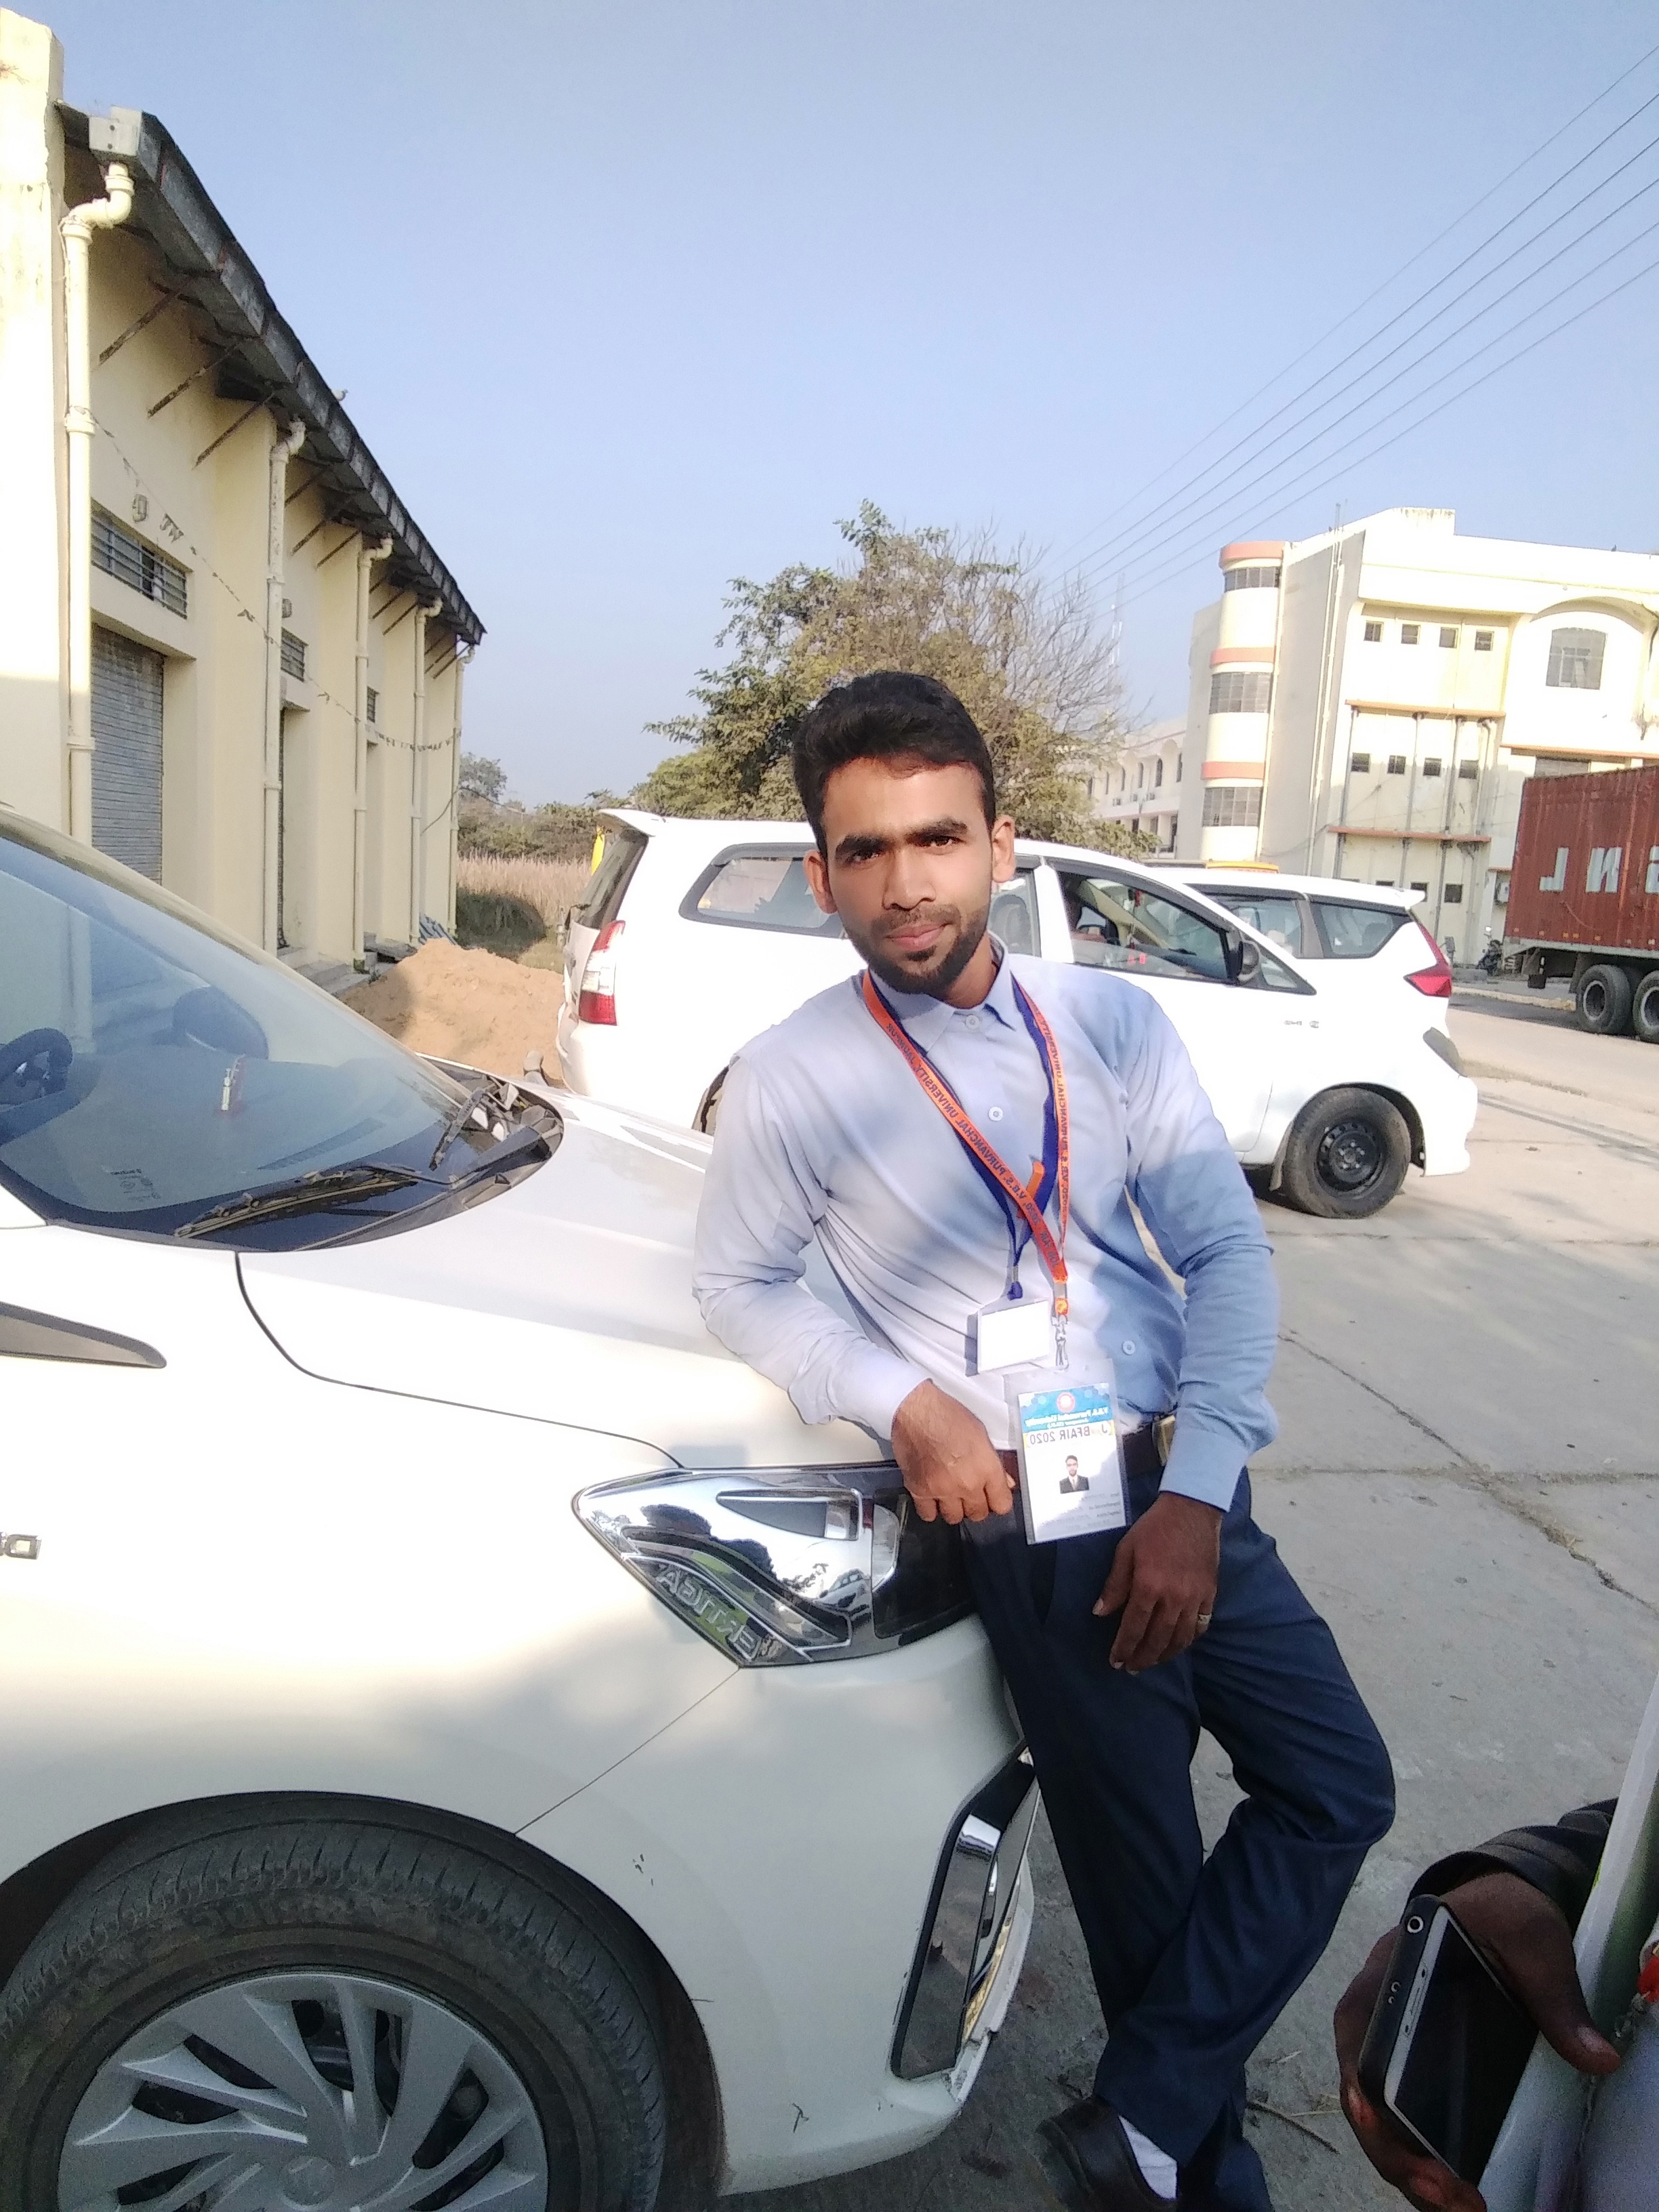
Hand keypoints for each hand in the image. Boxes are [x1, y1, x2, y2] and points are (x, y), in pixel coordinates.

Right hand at [890, 1381, 1015, 1524]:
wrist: (916, 1410)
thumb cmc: (948, 1415)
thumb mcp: (981, 1434)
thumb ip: (994, 1463)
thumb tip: (1005, 1481)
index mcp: (986, 1468)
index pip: (1002, 1504)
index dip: (998, 1501)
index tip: (994, 1498)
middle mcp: (967, 1483)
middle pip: (978, 1514)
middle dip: (977, 1505)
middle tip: (971, 1493)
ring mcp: (942, 1489)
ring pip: (954, 1517)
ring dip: (954, 1509)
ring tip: (951, 1495)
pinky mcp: (919, 1490)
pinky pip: (928, 1514)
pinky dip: (931, 1508)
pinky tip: (932, 1496)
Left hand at [1092, 1491, 1220, 1669]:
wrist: (1192, 1511)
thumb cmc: (1154, 1528)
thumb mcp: (1125, 1550)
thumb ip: (1114, 1585)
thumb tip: (1100, 1612)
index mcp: (1149, 1586)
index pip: (1133, 1627)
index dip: (1124, 1648)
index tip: (1116, 1661)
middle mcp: (1173, 1598)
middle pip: (1157, 1639)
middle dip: (1142, 1657)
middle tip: (1131, 1668)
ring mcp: (1194, 1598)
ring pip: (1180, 1638)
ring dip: (1165, 1654)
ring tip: (1152, 1661)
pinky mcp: (1209, 1594)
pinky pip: (1200, 1626)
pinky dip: (1188, 1640)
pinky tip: (1178, 1644)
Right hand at [1333, 1871, 1619, 2210]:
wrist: (1494, 1902)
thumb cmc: (1501, 1914)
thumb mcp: (1532, 1939)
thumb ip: (1556, 1994)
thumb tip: (1597, 2058)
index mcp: (1386, 1976)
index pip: (1360, 2042)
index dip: (1367, 2095)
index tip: (1394, 2136)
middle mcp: (1371, 2014)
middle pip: (1361, 2094)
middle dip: (1395, 2153)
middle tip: (1447, 2195)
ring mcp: (1384, 2040)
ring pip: (1374, 2114)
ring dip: (1405, 2165)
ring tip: (1454, 2203)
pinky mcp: (1405, 2062)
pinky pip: (1394, 2113)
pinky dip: (1413, 2156)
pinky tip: (1449, 2187)